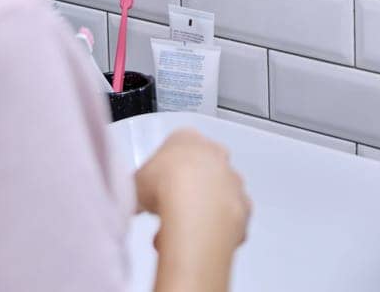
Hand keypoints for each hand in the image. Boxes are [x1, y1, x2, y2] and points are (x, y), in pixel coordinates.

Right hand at [135, 129, 250, 258]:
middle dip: (186, 189)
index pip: (175, 148)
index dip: (163, 170)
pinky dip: (214, 231)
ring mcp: (233, 179)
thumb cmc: (164, 185)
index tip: (155, 186)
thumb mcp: (135, 184)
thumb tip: (136, 202)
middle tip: (167, 208)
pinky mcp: (244, 206)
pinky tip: (196, 241)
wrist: (195, 207)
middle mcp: (215, 153)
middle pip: (200, 169)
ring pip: (217, 195)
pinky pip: (228, 219)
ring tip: (177, 231)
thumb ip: (138, 190)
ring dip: (200, 212)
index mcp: (186, 138)